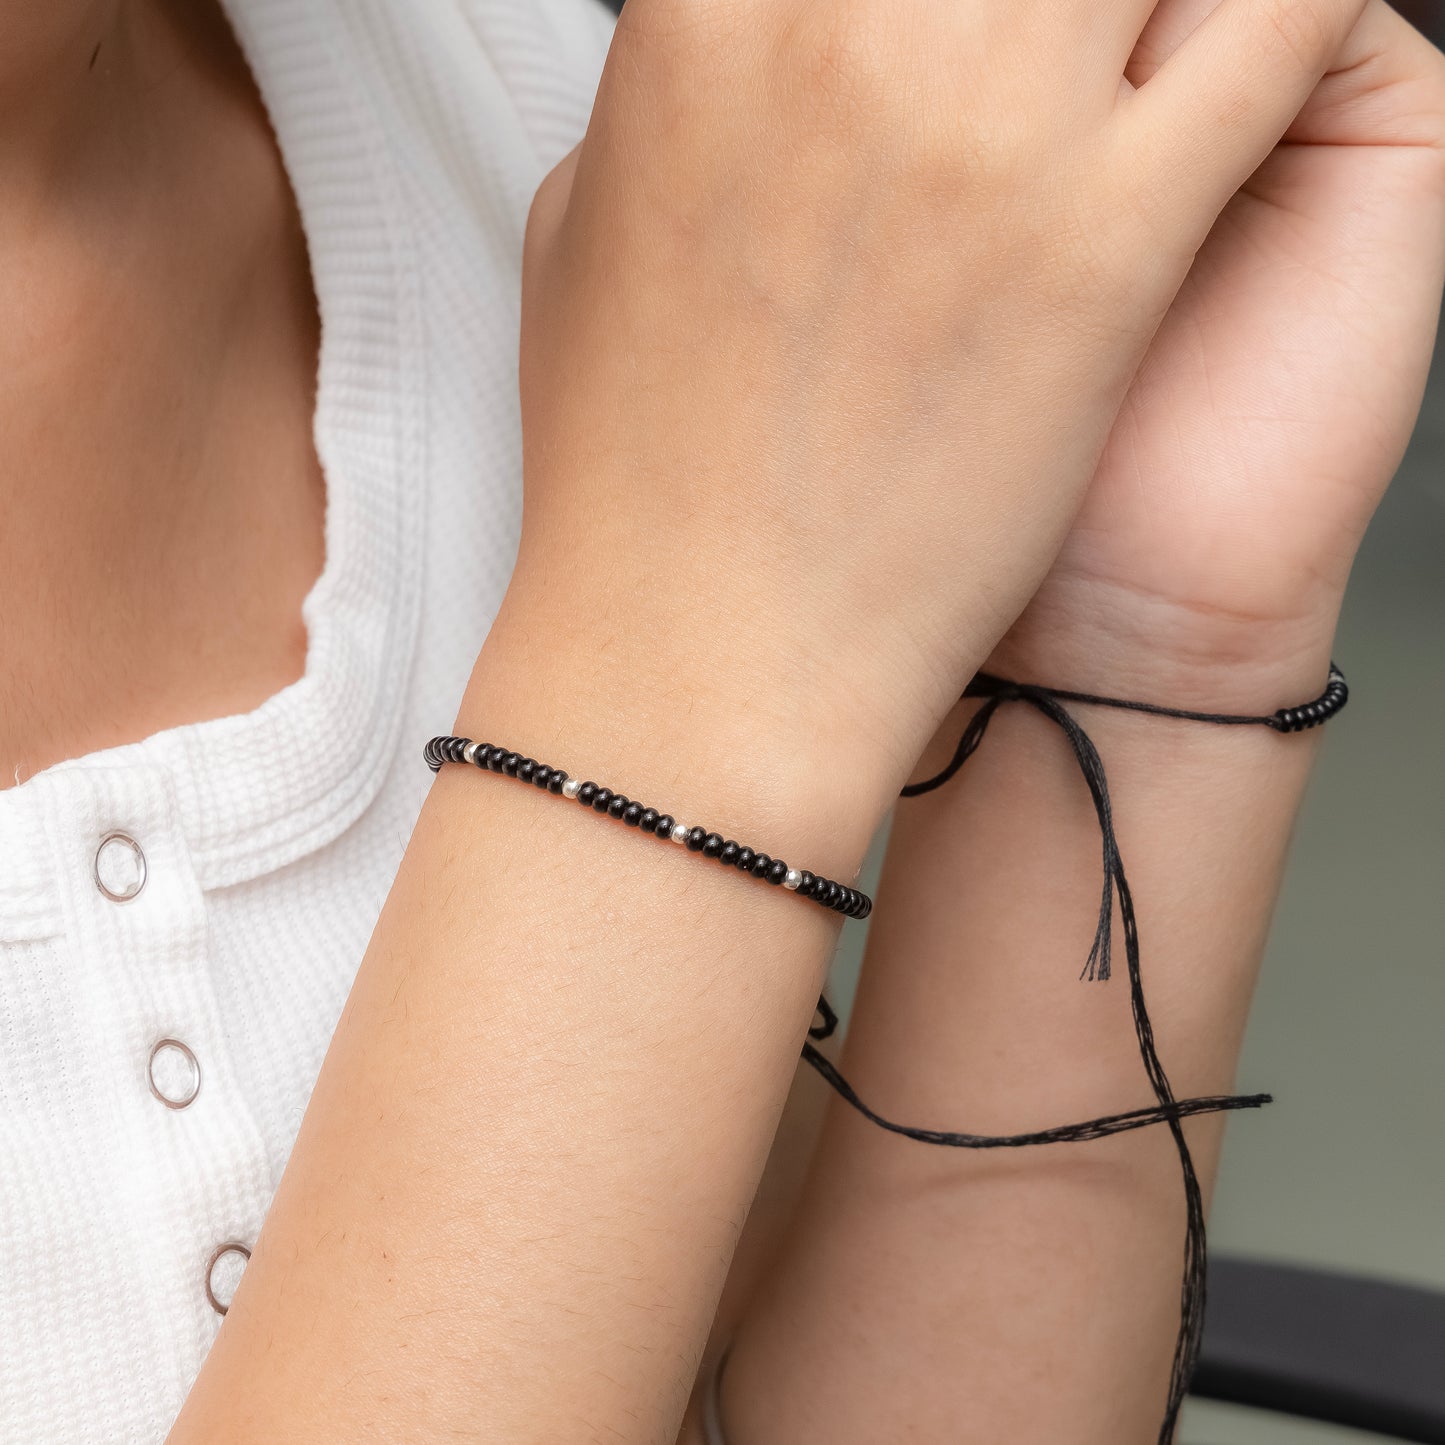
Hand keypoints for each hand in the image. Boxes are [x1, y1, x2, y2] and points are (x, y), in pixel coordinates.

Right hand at [510, 0, 1374, 813]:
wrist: (712, 657)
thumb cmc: (639, 484)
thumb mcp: (582, 250)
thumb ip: (663, 111)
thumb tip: (715, 67)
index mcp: (710, 15)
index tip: (942, 30)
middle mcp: (853, 31)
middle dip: (1040, 8)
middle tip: (1040, 68)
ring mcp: (992, 129)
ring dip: (1149, 14)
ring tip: (1115, 93)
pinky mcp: (1109, 241)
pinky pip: (1269, 36)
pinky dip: (1271, 33)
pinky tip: (1240, 72)